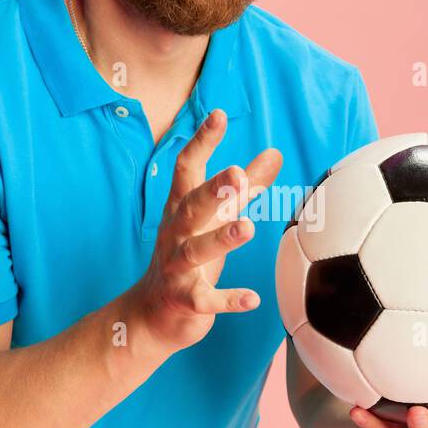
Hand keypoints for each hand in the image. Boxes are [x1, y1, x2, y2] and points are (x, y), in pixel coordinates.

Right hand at [134, 108, 282, 354]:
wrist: (152, 313)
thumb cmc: (189, 256)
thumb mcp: (217, 218)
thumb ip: (246, 188)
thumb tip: (275, 153)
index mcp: (182, 208)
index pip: (188, 168)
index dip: (202, 142)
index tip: (219, 115)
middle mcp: (176, 233)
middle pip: (191, 206)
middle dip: (213, 189)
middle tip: (237, 173)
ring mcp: (176, 267)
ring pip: (195, 250)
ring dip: (221, 239)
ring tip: (248, 228)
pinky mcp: (185, 300)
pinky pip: (204, 300)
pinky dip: (227, 300)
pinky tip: (252, 299)